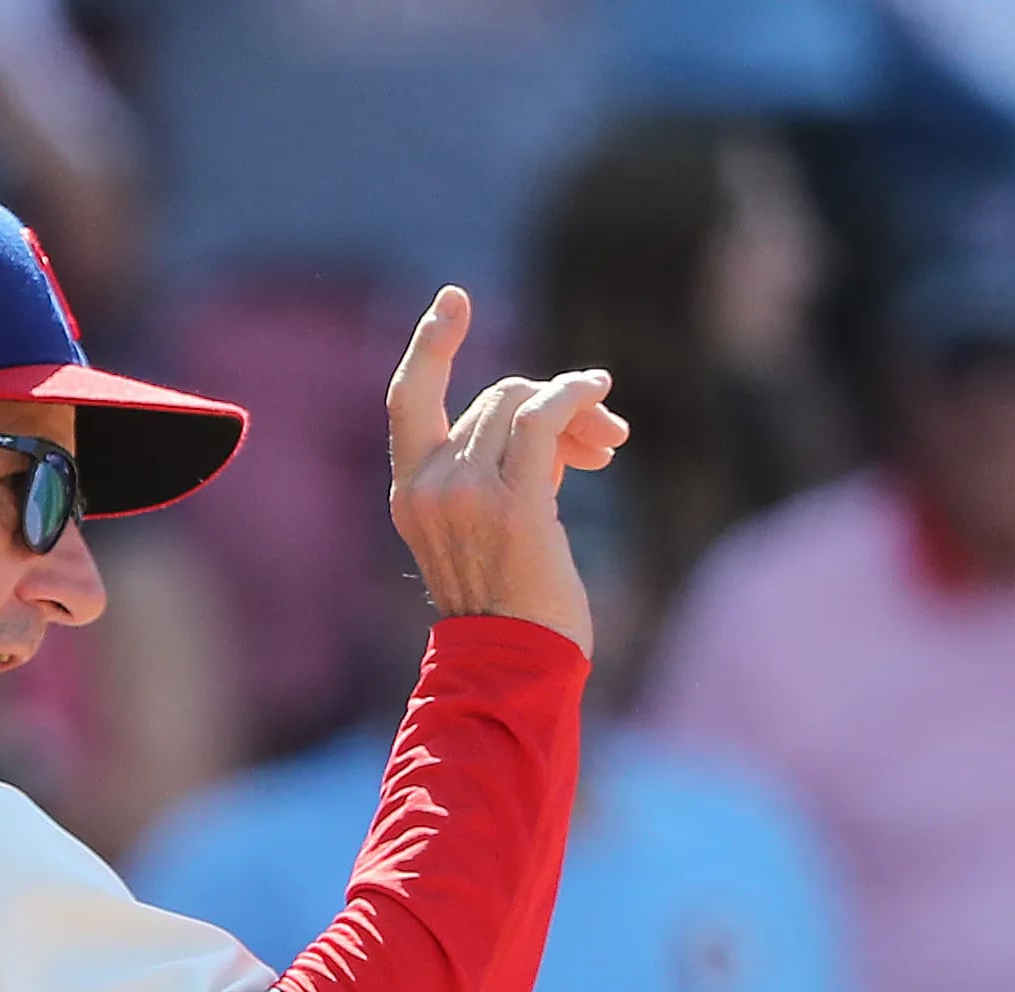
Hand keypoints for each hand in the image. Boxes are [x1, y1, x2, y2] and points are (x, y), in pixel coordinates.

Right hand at [386, 287, 626, 651]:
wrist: (516, 669)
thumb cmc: (513, 612)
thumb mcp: (488, 532)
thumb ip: (502, 472)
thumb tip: (562, 421)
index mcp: (410, 495)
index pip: (406, 399)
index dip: (430, 343)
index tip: (455, 299)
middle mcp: (429, 488)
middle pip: (493, 398)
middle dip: (551, 405)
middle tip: (602, 442)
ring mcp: (465, 494)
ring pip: (521, 404)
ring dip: (576, 413)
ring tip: (608, 445)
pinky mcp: (512, 503)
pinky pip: (541, 418)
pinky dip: (575, 396)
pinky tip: (599, 395)